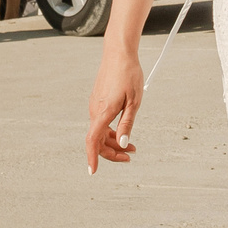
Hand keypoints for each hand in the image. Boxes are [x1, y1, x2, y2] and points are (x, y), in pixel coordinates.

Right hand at [87, 50, 143, 172]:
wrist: (119, 54)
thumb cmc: (129, 75)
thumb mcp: (134, 102)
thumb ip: (127, 124)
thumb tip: (121, 144)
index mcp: (103, 112)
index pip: (93, 141)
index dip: (92, 158)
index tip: (92, 172)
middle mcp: (95, 110)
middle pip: (97, 140)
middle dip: (112, 152)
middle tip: (131, 156)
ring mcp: (95, 106)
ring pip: (100, 132)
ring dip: (113, 142)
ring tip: (132, 147)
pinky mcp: (97, 101)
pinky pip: (101, 123)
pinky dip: (110, 131)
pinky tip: (123, 131)